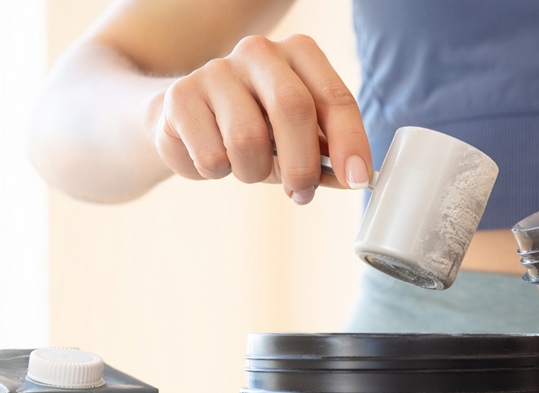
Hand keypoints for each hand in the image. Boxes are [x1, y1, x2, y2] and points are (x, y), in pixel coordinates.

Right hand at [151, 34, 371, 203]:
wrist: (188, 122)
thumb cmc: (257, 130)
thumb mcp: (299, 141)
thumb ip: (329, 157)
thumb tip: (355, 177)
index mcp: (300, 54)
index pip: (335, 96)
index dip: (350, 141)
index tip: (357, 179)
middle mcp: (260, 52)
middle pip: (292, 108)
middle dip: (302, 163)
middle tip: (301, 193)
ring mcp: (217, 69)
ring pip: (249, 139)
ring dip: (255, 171)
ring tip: (249, 168)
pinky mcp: (181, 95)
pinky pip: (212, 154)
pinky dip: (220, 171)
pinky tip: (216, 158)